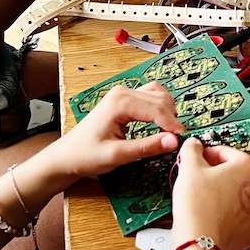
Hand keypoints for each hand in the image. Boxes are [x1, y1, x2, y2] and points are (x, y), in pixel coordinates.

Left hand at [43, 81, 187, 184]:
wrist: (66, 156)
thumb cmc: (85, 155)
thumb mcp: (117, 155)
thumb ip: (146, 147)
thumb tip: (173, 141)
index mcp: (120, 102)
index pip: (158, 109)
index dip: (173, 126)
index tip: (183, 141)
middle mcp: (123, 93)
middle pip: (161, 100)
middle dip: (172, 120)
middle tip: (176, 142)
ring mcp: (124, 94)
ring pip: (159, 96)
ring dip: (168, 113)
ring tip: (169, 135)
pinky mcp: (125, 100)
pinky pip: (151, 98)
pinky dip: (160, 110)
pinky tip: (160, 126)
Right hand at [170, 138, 249, 249]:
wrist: (199, 240)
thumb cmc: (199, 205)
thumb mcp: (189, 167)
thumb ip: (192, 150)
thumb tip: (193, 145)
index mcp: (249, 167)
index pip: (226, 152)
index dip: (208, 154)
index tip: (200, 158)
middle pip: (236, 174)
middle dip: (218, 174)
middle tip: (200, 179)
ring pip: (239, 196)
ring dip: (225, 194)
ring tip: (205, 199)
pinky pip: (240, 216)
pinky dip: (229, 215)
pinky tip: (214, 214)